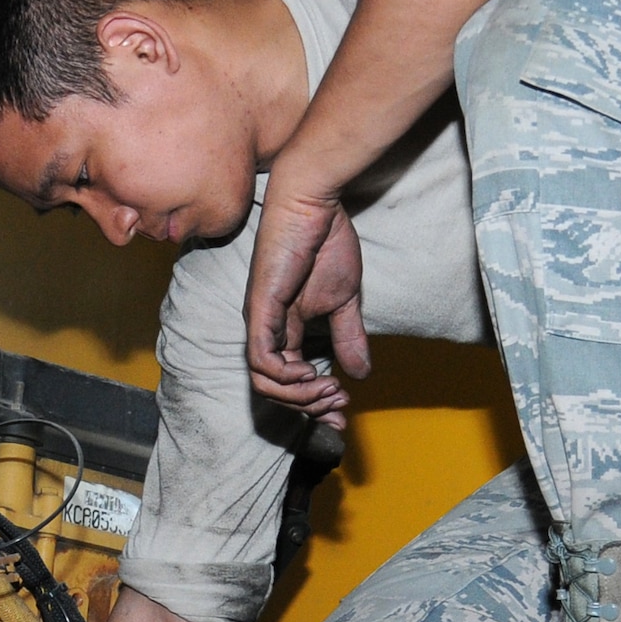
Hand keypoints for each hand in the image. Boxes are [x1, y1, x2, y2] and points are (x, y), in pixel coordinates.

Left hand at [244, 182, 369, 428]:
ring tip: (328, 389)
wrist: (314, 205)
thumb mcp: (344, 301)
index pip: (290, 380)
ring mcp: (259, 321)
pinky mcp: (259, 309)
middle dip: (308, 406)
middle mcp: (266, 330)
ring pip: (263, 381)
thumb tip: (361, 374)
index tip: (341, 416)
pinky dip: (284, 375)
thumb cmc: (325, 244)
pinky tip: (309, 373)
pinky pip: (261, 358)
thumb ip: (348, 337)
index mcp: (284, 329)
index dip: (314, 404)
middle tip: (337, 402)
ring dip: (298, 395)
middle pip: (273, 389)